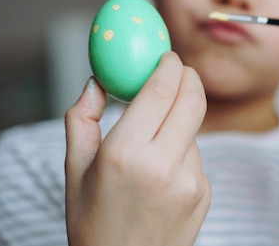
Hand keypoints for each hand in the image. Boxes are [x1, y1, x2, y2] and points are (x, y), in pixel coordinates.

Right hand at [65, 51, 210, 245]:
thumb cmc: (93, 222)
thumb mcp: (75, 170)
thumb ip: (80, 118)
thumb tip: (95, 82)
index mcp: (125, 153)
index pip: (161, 89)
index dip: (169, 64)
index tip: (166, 57)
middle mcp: (162, 164)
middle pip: (192, 98)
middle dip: (188, 77)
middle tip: (178, 72)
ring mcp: (189, 180)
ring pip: (193, 128)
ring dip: (180, 120)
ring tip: (154, 144)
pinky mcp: (204, 192)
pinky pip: (196, 155)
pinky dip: (183, 150)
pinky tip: (163, 174)